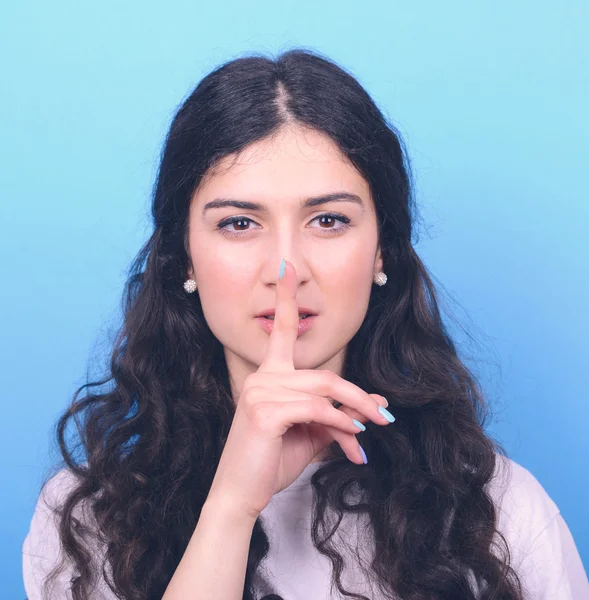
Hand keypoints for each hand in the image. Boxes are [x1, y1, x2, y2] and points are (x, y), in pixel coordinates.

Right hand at [206, 260, 393, 519]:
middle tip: (384, 417)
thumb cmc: (271, 461)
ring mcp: (261, 391)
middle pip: (325, 374)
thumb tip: (377, 402)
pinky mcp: (265, 410)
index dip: (284, 298)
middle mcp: (263, 377)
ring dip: (355, 416)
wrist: (241, 495)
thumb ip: (338, 414)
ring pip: (325, 391)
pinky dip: (341, 426)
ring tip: (368, 436)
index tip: (287, 267)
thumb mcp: (310, 434)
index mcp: (269, 375)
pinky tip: (353, 444)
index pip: (278, 330)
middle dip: (359, 396)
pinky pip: (318, 410)